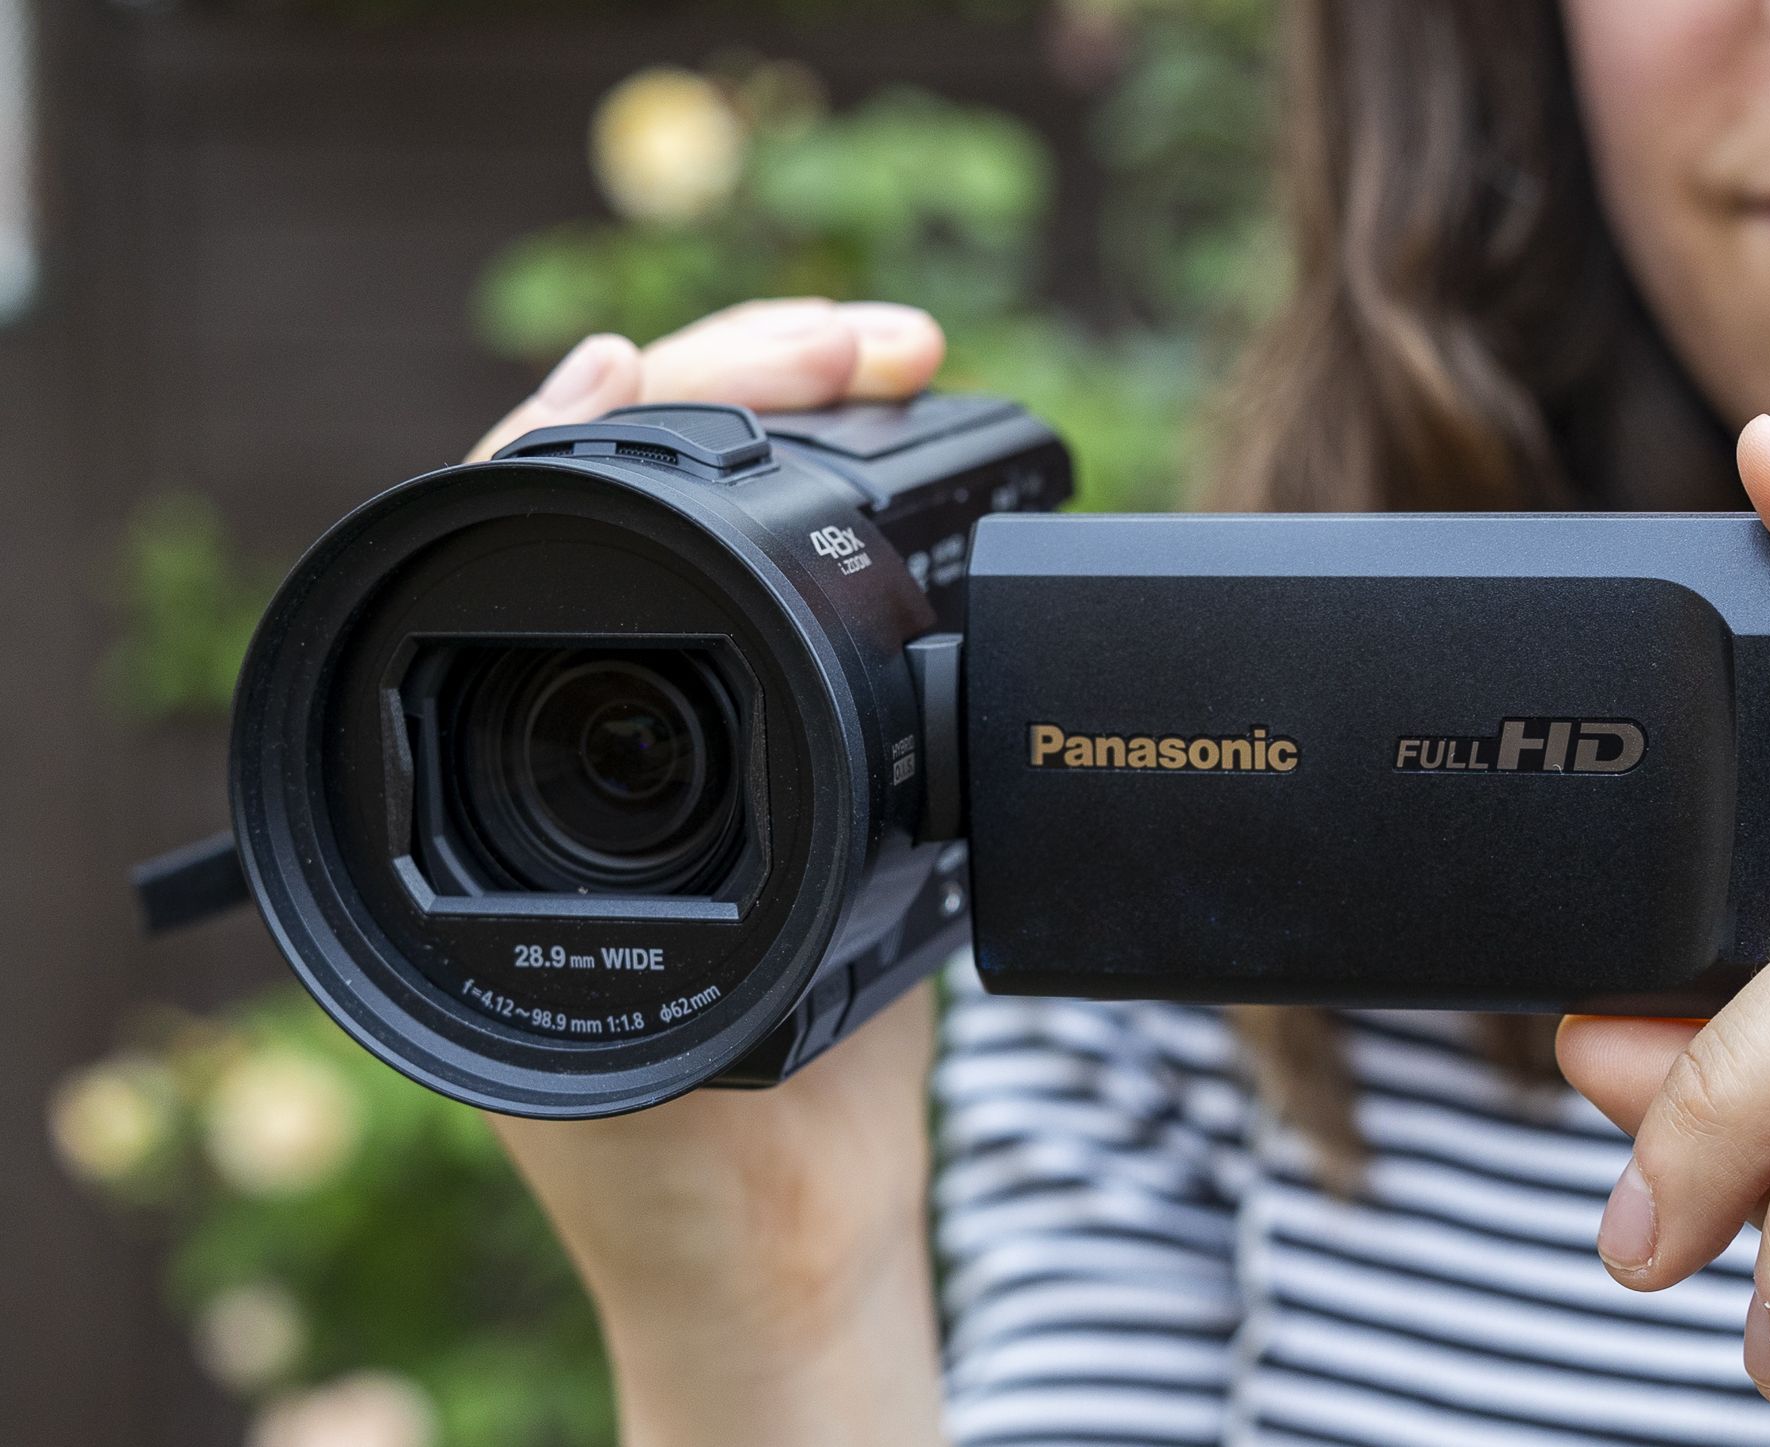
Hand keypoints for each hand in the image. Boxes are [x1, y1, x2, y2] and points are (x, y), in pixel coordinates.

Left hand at [472, 299, 949, 1446]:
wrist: (797, 1246)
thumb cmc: (701, 1178)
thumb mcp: (672, 1046)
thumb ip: (670, 933)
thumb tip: (653, 758)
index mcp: (480, 791)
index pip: (490, 543)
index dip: (576, 426)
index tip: (662, 361)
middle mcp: (554, 742)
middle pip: (610, 492)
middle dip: (737, 381)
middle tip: (864, 338)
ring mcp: (668, 736)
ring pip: (704, 522)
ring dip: (797, 420)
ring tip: (885, 358)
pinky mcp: (776, 754)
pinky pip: (789, 589)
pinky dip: (846, 502)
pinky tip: (898, 452)